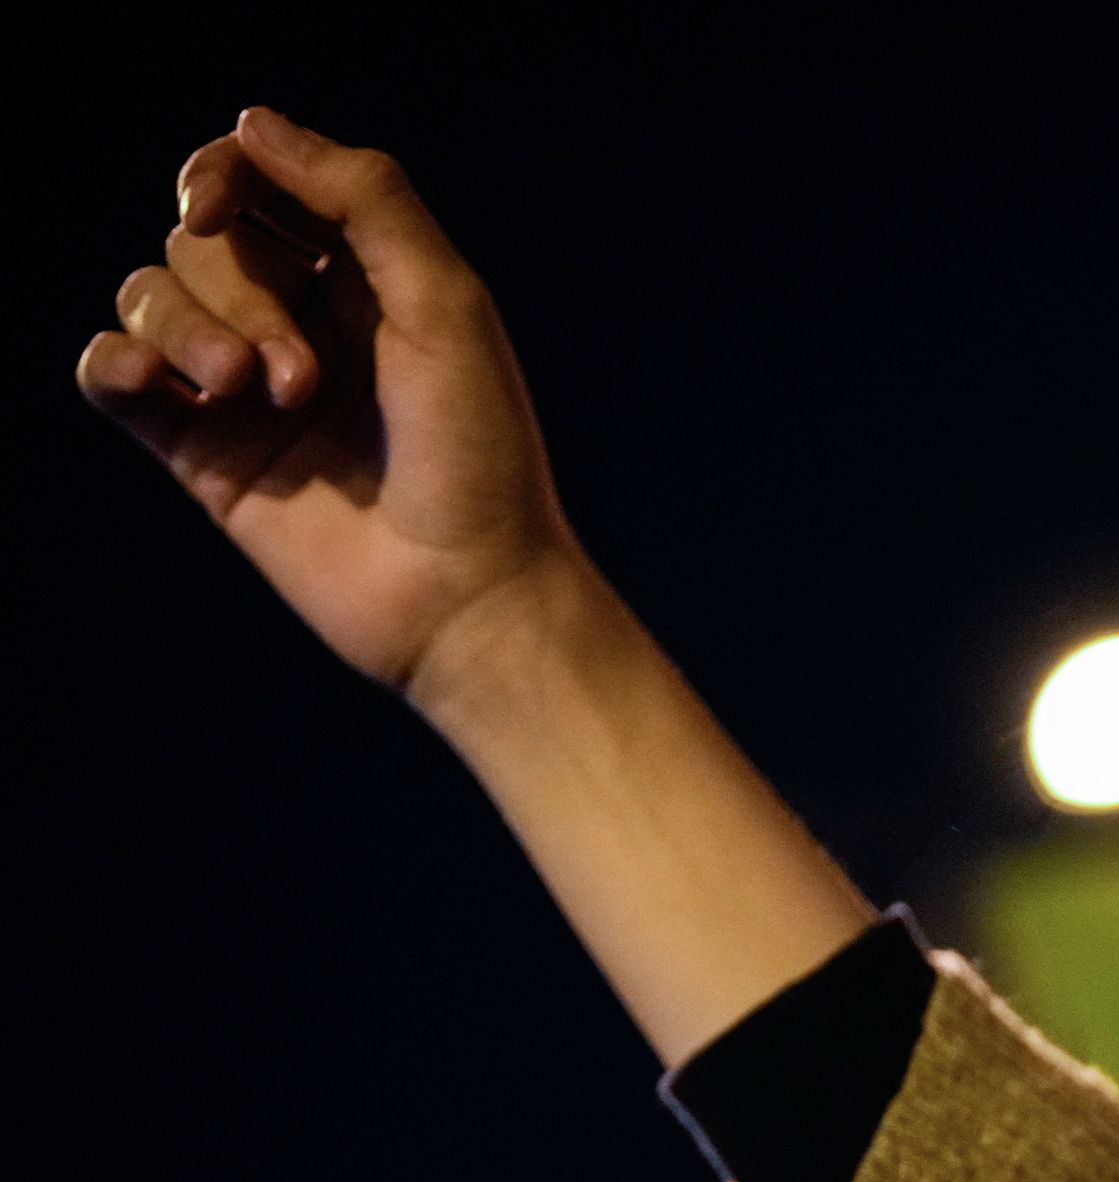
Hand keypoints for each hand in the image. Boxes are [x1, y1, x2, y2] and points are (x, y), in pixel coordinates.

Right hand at [77, 109, 576, 706]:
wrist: (465, 593)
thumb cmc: (477, 453)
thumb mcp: (444, 304)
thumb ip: (364, 198)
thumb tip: (252, 122)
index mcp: (362, 278)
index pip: (258, 180)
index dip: (222, 173)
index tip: (216, 201)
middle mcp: (297, 322)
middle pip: (200, 241)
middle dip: (236, 289)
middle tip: (299, 375)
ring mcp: (241, 386)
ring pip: (148, 296)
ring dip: (185, 330)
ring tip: (254, 394)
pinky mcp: (200, 451)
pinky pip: (111, 373)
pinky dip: (115, 362)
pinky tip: (151, 382)